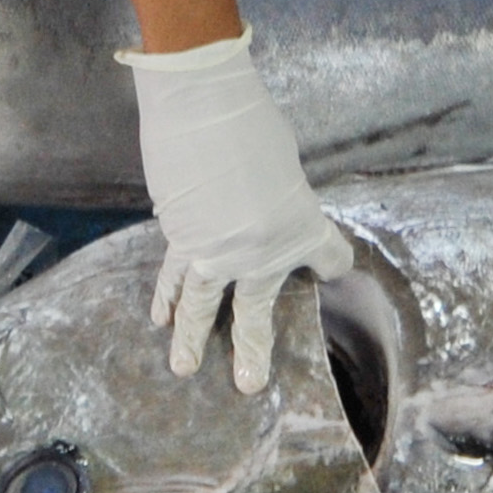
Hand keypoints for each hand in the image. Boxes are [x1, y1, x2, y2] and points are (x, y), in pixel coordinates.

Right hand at [123, 31, 354, 396]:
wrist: (202, 108)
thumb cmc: (250, 121)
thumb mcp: (283, 163)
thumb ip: (277, 196)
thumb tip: (260, 208)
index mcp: (301, 227)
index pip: (330, 257)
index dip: (333, 263)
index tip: (333, 268)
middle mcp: (260, 253)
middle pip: (257, 312)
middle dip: (253, 348)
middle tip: (249, 383)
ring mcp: (216, 252)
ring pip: (203, 307)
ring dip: (192, 339)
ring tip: (185, 368)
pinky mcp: (182, 239)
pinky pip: (176, 277)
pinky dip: (167, 296)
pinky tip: (160, 318)